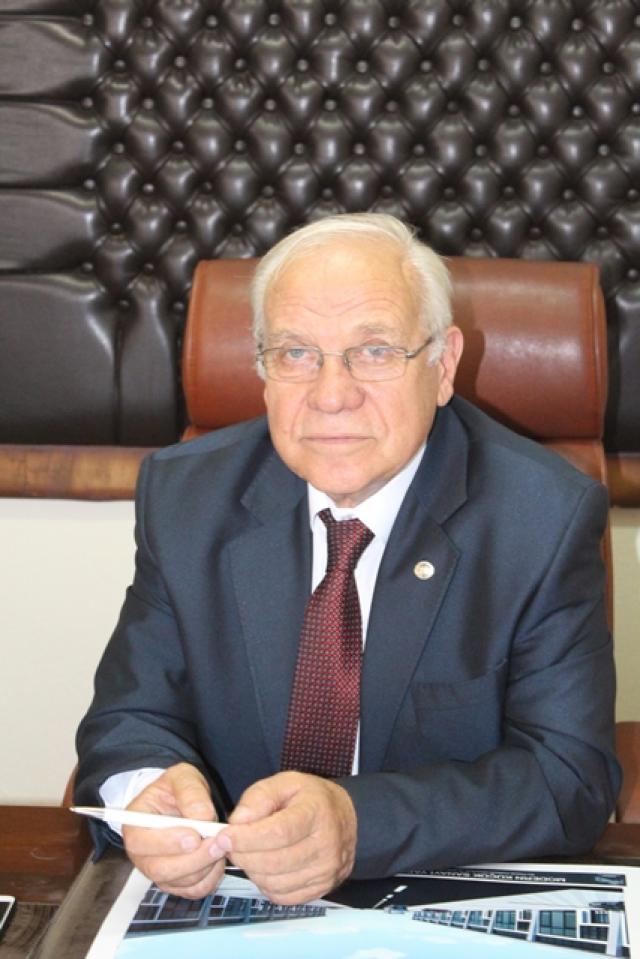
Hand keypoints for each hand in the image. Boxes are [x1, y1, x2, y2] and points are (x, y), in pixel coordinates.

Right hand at [123, 763, 225, 898]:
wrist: (182, 802)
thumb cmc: (176, 789)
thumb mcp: (181, 776)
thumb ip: (190, 792)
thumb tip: (202, 817)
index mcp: (135, 825)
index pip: (141, 843)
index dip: (167, 843)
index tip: (194, 836)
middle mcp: (142, 854)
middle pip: (160, 870)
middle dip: (193, 859)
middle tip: (217, 843)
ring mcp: (158, 871)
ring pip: (180, 882)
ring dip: (205, 866)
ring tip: (220, 844)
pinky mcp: (176, 882)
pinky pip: (193, 890)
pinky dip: (210, 877)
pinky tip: (217, 858)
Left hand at [214, 771, 356, 904]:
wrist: (346, 817)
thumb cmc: (311, 798)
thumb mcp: (286, 782)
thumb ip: (259, 797)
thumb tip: (237, 822)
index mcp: (317, 812)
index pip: (278, 833)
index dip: (246, 838)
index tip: (223, 837)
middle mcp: (326, 845)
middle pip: (273, 862)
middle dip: (243, 855)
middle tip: (231, 845)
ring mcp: (326, 871)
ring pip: (274, 882)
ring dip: (252, 870)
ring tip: (249, 853)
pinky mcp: (321, 889)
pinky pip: (282, 896)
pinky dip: (265, 884)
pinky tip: (264, 867)